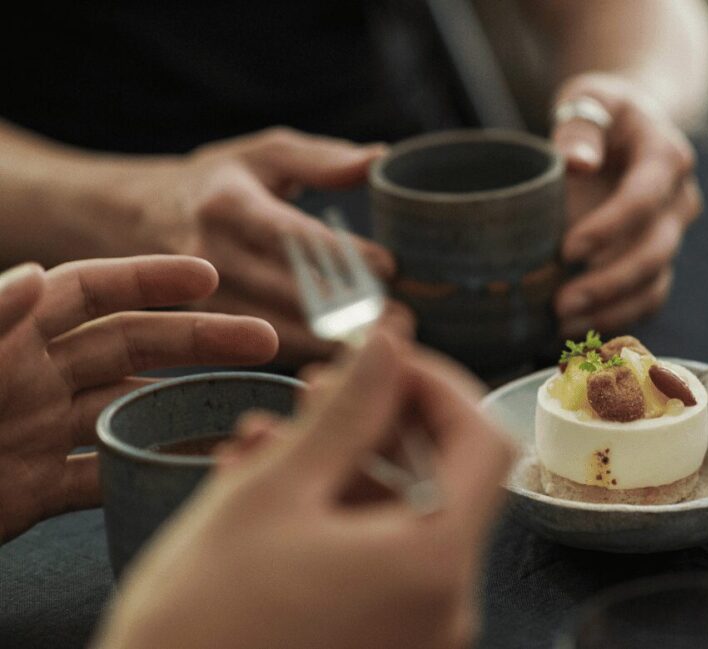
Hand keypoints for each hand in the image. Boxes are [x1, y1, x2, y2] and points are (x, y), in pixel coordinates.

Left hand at [0, 256, 278, 541]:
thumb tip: (42, 273)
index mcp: (11, 336)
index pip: (92, 291)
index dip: (151, 278)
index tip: (212, 276)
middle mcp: (33, 377)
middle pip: (132, 346)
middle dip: (199, 339)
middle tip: (263, 340)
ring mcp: (40, 432)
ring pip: (131, 407)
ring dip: (186, 403)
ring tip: (244, 403)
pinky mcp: (37, 488)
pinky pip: (108, 471)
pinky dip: (152, 467)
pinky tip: (197, 464)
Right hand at [93, 333, 514, 648]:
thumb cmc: (201, 627)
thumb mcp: (273, 493)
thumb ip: (345, 408)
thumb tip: (388, 340)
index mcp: (434, 562)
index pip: (482, 438)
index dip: (437, 384)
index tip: (384, 359)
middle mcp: (446, 604)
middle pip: (442, 476)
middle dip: (378, 422)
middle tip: (317, 392)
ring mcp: (419, 630)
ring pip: (400, 515)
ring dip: (343, 466)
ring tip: (265, 444)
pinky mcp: (387, 643)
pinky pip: (380, 559)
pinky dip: (338, 517)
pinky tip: (271, 493)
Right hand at [108, 127, 409, 364]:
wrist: (135, 218)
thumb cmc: (218, 182)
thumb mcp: (263, 154)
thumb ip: (323, 159)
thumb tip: (382, 159)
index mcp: (228, 205)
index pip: (293, 236)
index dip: (344, 256)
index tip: (392, 266)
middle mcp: (210, 256)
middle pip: (290, 293)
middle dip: (352, 308)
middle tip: (405, 318)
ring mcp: (202, 301)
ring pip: (279, 332)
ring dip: (336, 340)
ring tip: (387, 340)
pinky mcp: (204, 331)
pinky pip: (265, 350)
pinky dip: (310, 354)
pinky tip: (350, 354)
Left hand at [551, 73, 702, 335]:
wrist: (630, 128)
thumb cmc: (603, 114)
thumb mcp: (588, 98)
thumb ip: (581, 124)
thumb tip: (578, 162)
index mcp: (667, 156)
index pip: (644, 197)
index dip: (610, 228)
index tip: (567, 249)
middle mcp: (679, 200)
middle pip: (655, 250)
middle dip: (608, 282)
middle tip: (560, 304)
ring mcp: (672, 234)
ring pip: (655, 284)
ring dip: (611, 310)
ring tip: (562, 326)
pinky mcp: (658, 260)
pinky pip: (647, 299)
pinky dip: (615, 319)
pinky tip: (576, 331)